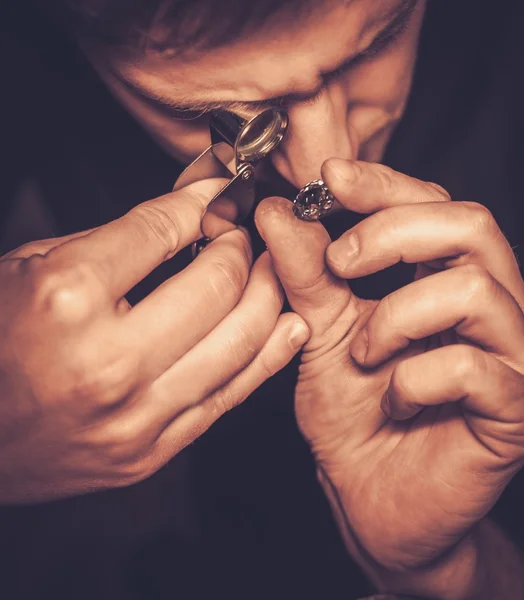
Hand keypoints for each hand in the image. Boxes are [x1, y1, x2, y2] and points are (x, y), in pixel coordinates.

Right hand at [0, 179, 308, 503]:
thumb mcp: (38, 266)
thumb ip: (125, 237)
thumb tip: (198, 202)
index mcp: (67, 300)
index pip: (165, 230)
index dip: (204, 202)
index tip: (222, 195)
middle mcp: (108, 362)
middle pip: (219, 285)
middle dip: (243, 248)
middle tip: (244, 236)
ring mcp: (135, 416)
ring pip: (241, 342)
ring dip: (268, 295)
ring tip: (271, 272)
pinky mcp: (150, 453)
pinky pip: (229, 396)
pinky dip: (269, 354)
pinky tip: (290, 325)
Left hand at [255, 159, 523, 596]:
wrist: (372, 500)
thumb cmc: (354, 415)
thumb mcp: (321, 332)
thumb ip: (307, 272)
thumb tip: (280, 210)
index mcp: (453, 279)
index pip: (436, 204)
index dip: (386, 183)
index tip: (330, 176)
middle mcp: (501, 307)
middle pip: (472, 225)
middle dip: (392, 233)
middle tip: (339, 264)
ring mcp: (521, 357)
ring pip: (475, 289)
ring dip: (396, 317)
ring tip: (362, 354)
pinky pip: (473, 367)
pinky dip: (412, 380)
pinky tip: (393, 402)